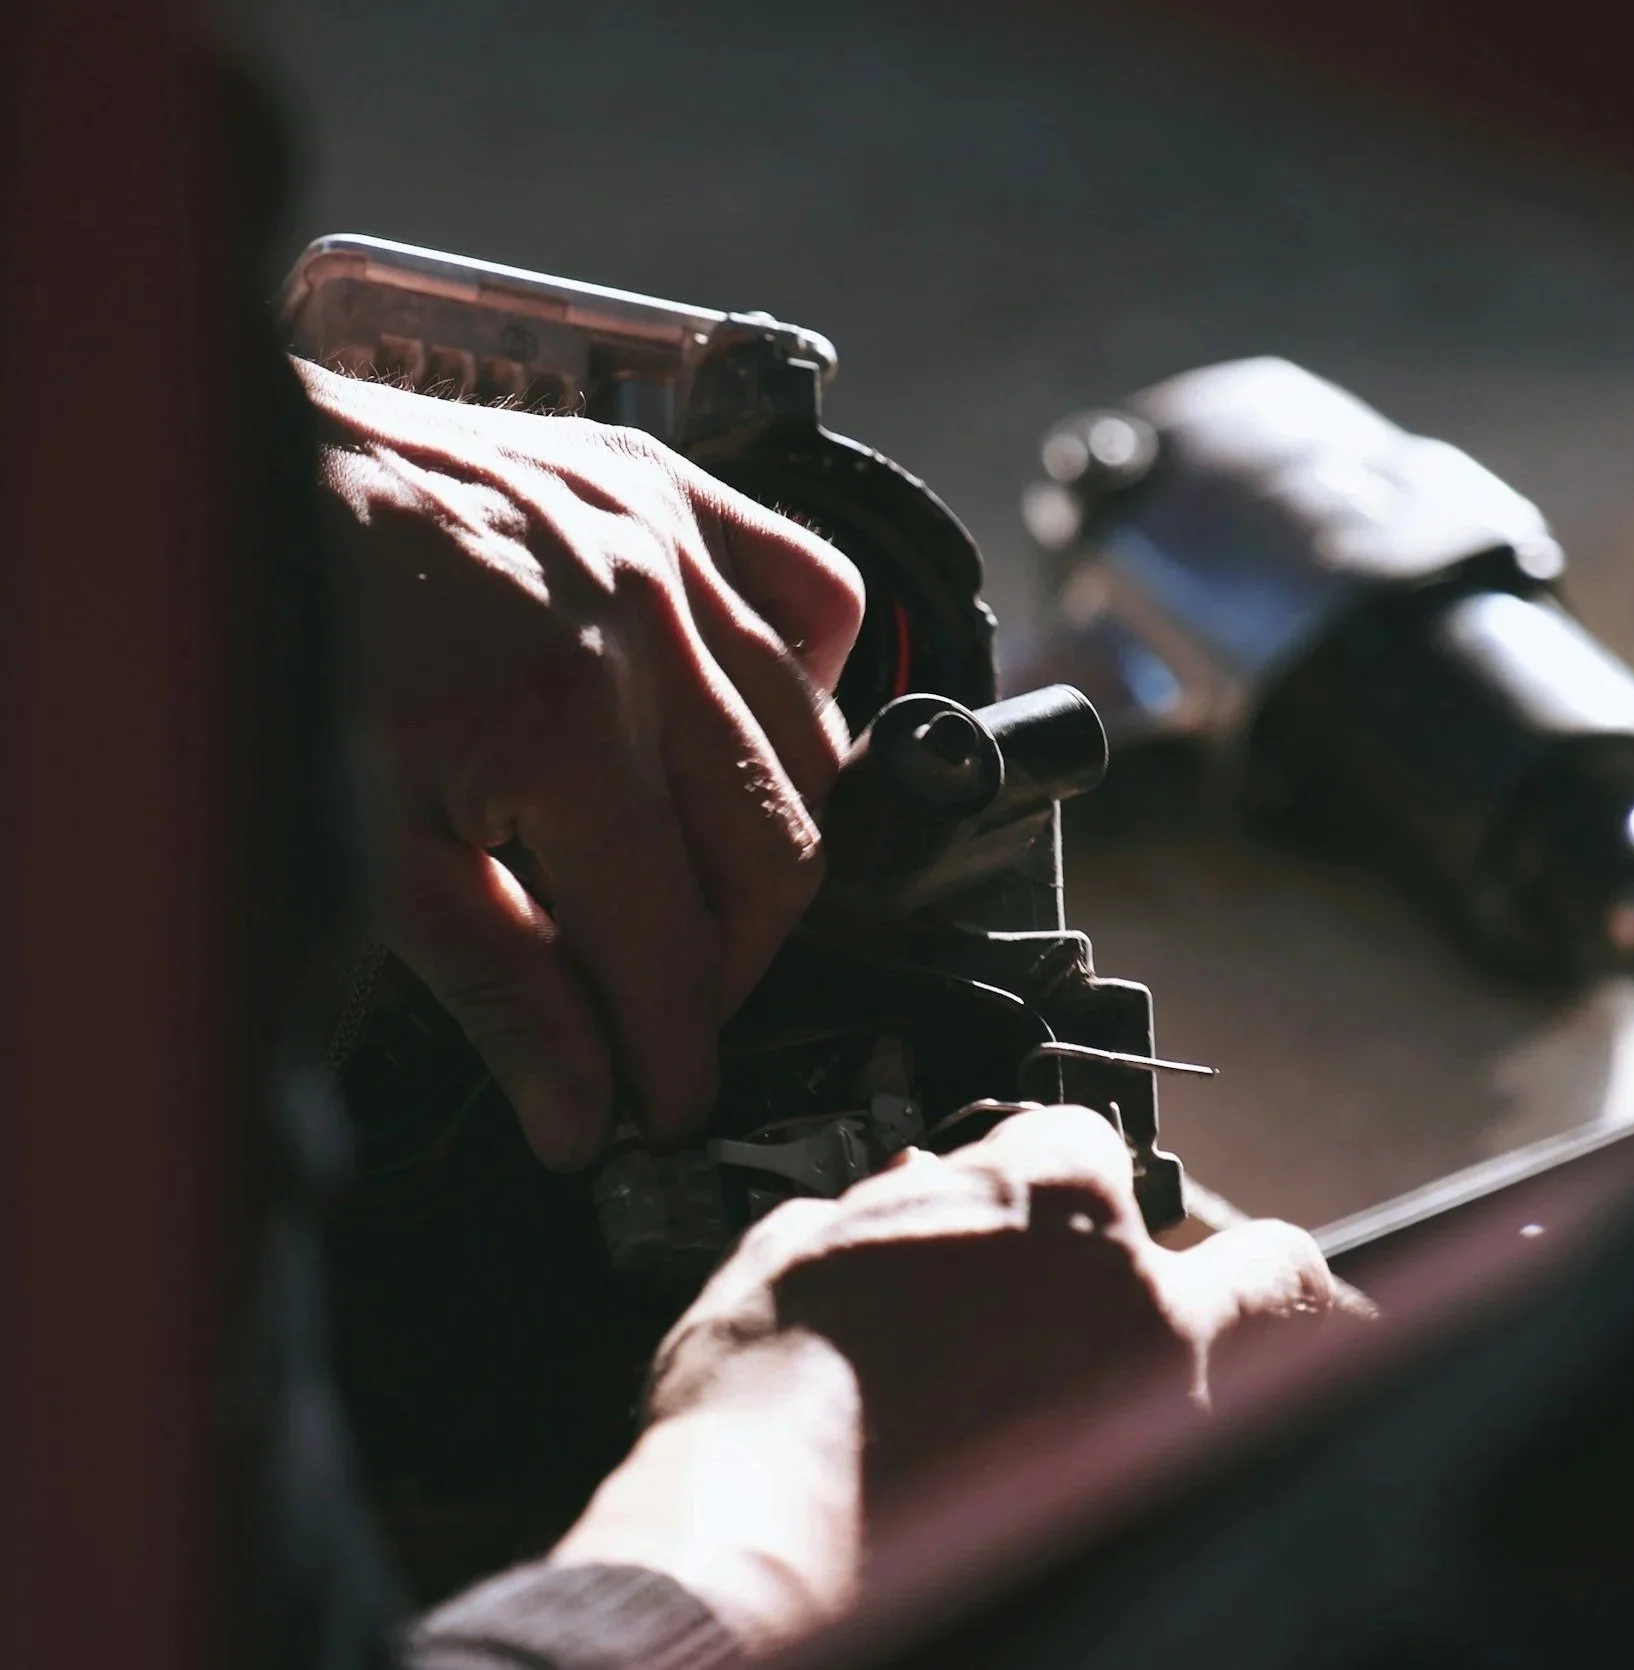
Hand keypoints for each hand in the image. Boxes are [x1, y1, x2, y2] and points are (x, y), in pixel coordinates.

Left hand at [298, 361, 863, 1166]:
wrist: (230, 482)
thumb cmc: (278, 647)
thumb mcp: (370, 847)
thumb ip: (500, 988)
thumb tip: (579, 1112)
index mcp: (562, 728)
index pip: (672, 945)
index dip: (678, 1053)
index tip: (669, 1107)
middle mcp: (644, 629)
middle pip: (776, 857)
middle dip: (733, 967)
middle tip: (672, 1010)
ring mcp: (670, 548)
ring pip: (815, 743)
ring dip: (772, 842)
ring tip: (696, 887)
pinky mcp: (673, 491)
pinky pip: (821, 591)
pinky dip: (810, 679)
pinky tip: (744, 726)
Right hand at [551, 1105, 1357, 1651]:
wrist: (764, 1546)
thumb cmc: (768, 1397)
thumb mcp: (801, 1251)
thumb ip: (883, 1210)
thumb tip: (909, 1196)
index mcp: (1051, 1200)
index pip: (1089, 1142)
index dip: (1046, 1172)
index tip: (1021, 1212)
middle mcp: (1140, 1296)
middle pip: (1266, 1261)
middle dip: (1244, 1272)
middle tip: (1199, 1303)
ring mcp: (1169, 1416)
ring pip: (1288, 1381)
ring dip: (1249, 1373)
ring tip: (1208, 1397)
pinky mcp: (1161, 1514)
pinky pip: (1223, 1469)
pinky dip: (1198, 1459)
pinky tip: (1148, 1475)